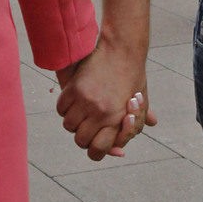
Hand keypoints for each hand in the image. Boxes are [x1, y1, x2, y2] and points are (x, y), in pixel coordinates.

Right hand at [57, 44, 156, 160]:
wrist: (123, 50)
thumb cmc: (133, 78)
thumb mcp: (141, 105)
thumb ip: (131, 129)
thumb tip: (120, 151)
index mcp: (117, 120)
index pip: (97, 151)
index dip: (94, 151)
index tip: (94, 143)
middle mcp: (101, 113)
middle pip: (80, 140)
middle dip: (82, 135)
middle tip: (87, 125)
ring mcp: (86, 101)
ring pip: (68, 125)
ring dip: (73, 121)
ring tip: (81, 110)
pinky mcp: (74, 88)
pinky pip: (61, 108)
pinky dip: (65, 107)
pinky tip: (73, 100)